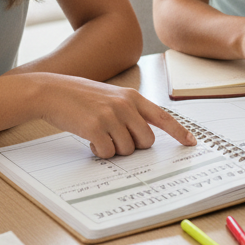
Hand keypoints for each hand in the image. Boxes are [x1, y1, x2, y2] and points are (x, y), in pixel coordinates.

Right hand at [35, 74, 196, 158]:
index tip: (191, 143)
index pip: (163, 116)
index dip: (179, 131)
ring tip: (99, 135)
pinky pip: (108, 153)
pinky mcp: (95, 127)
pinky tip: (90, 139)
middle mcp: (125, 105)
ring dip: (114, 149)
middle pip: (146, 141)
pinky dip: (100, 152)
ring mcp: (111, 116)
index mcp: (132, 97)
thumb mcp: (112, 97)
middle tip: (116, 138)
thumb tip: (144, 138)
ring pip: (127, 150)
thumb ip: (131, 112)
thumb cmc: (82, 98)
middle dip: (134, 146)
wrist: (53, 92)